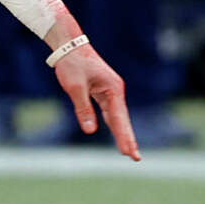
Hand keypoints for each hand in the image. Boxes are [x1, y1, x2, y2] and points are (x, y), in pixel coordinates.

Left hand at [53, 42, 138, 160]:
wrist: (69, 45)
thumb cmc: (72, 64)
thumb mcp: (75, 87)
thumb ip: (83, 109)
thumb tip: (90, 131)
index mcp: (112, 89)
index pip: (119, 118)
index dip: (123, 137)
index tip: (129, 152)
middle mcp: (115, 91)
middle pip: (122, 119)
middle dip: (128, 139)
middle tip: (135, 158)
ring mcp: (110, 91)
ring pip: (117, 117)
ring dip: (122, 133)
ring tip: (129, 150)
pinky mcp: (103, 91)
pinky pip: (110, 111)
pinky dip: (114, 123)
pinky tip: (118, 133)